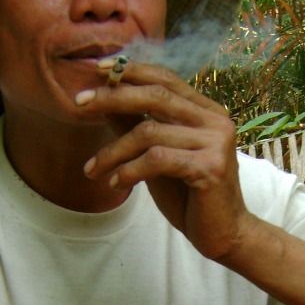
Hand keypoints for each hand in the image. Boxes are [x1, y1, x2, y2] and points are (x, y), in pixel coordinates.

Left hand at [75, 58, 251, 258]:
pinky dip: (130, 170)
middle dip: (113, 97)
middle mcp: (215, 120)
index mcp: (206, 112)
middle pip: (156, 96)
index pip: (165, 79)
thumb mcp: (157, 157)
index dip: (131, 70)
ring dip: (113, 151)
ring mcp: (215, 143)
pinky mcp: (210, 167)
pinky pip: (157, 159)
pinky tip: (117, 183)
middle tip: (79, 104)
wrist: (224, 234)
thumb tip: (104, 100)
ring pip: (149, 132)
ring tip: (94, 169)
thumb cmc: (190, 197)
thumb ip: (137, 126)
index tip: (97, 69)